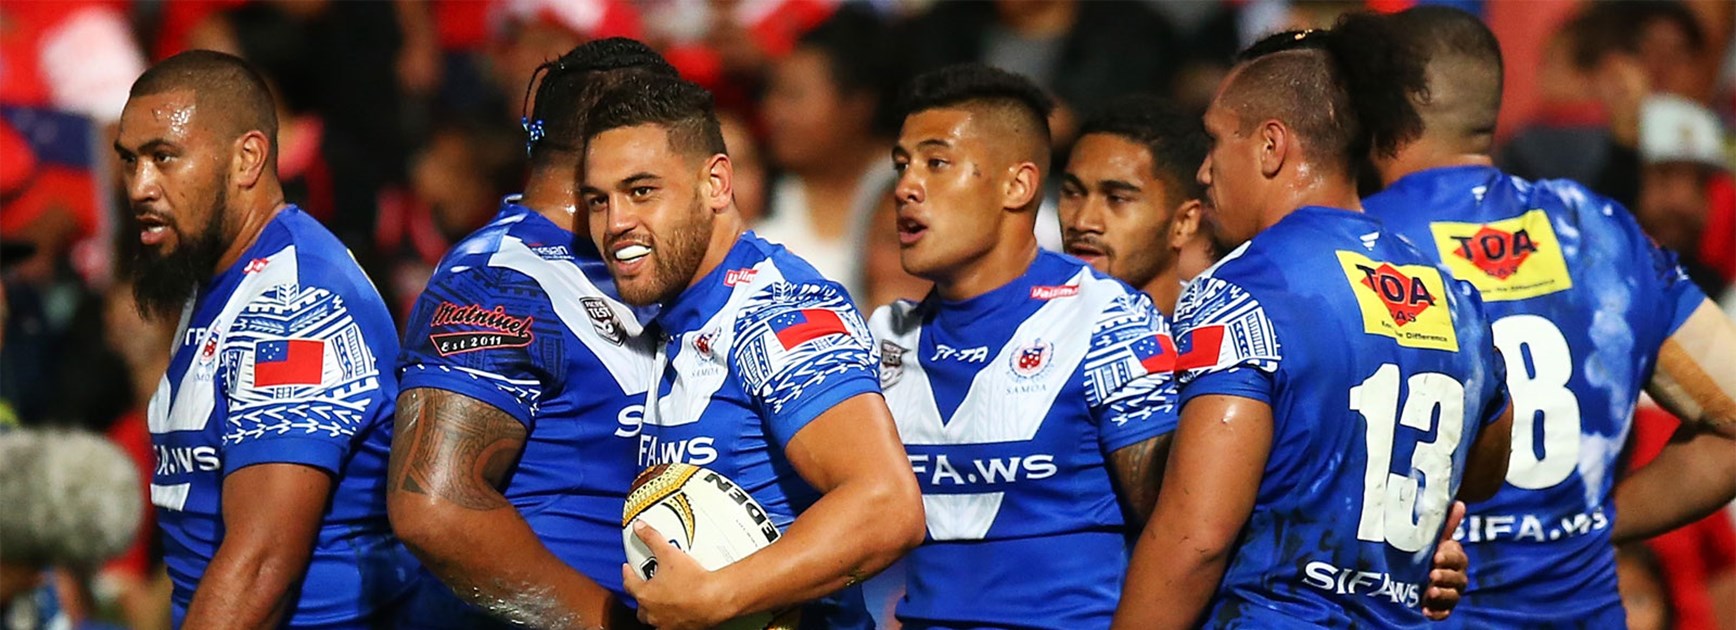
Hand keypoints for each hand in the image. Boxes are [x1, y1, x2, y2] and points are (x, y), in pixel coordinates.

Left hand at [621, 522, 735, 629]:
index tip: (628, 569)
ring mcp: (666, 623)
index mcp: (645, 594)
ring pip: (654, 618)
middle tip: (647, 585)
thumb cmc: (692, 581)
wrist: (714, 599)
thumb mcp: (669, 553)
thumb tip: (640, 527)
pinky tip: (679, 610)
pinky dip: (671, 619)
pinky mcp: (681, 629)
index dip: (628, 574)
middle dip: (641, 596)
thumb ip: (652, 538)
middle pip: (640, 606)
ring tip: (663, 599)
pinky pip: (671, 625)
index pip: (629, 583)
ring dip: (655, 610)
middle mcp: (653, 612)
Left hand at [1423, 501, 1469, 620]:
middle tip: (1432, 574)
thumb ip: (1445, 525)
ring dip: (1443, 594)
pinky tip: (1426, 610)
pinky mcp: (1440, 608)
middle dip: (1446, 576)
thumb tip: (1460, 503)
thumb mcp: (1430, 539)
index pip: (1458, 559)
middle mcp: (1455, 577)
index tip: (1436, 556)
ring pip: (1452, 596)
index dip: (1450, 557)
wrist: (1404, 574)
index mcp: (1454, 559)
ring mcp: (1448, 593)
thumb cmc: (1422, 553)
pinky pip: (1443, 613)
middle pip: (1458, 579)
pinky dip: (1436, 612)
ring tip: (1429, 591)